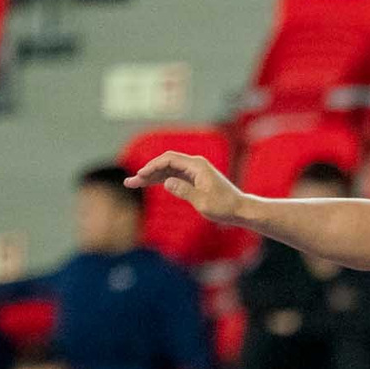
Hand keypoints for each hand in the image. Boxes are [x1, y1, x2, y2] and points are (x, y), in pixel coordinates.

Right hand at [126, 151, 245, 221]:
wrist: (239, 209)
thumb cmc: (224, 206)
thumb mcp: (203, 202)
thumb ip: (184, 191)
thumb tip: (166, 182)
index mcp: (197, 166)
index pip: (169, 159)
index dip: (152, 166)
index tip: (140, 176)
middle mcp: (195, 165)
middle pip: (165, 163)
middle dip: (147, 172)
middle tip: (130, 182)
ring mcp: (194, 171)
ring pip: (168, 170)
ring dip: (151, 176)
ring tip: (134, 184)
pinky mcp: (194, 179)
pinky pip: (174, 176)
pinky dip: (161, 180)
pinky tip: (150, 184)